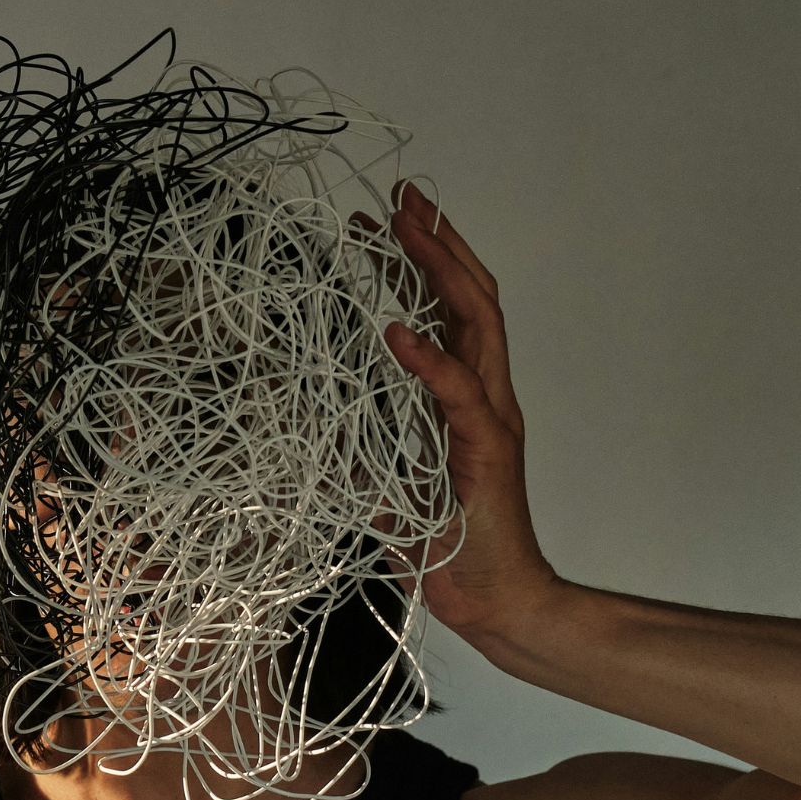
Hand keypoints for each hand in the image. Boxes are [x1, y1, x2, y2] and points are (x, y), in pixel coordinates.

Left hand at [371, 180, 561, 646]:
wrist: (494, 600)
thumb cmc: (446, 546)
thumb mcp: (388, 481)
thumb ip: (362, 444)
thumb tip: (306, 423)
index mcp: (467, 397)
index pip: (453, 310)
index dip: (425, 260)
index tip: (385, 221)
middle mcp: (487, 396)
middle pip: (474, 297)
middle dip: (437, 241)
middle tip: (400, 199)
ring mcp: (493, 418)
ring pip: (479, 323)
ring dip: (439, 273)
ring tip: (403, 232)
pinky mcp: (489, 450)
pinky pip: (462, 393)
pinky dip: (431, 359)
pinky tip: (400, 330)